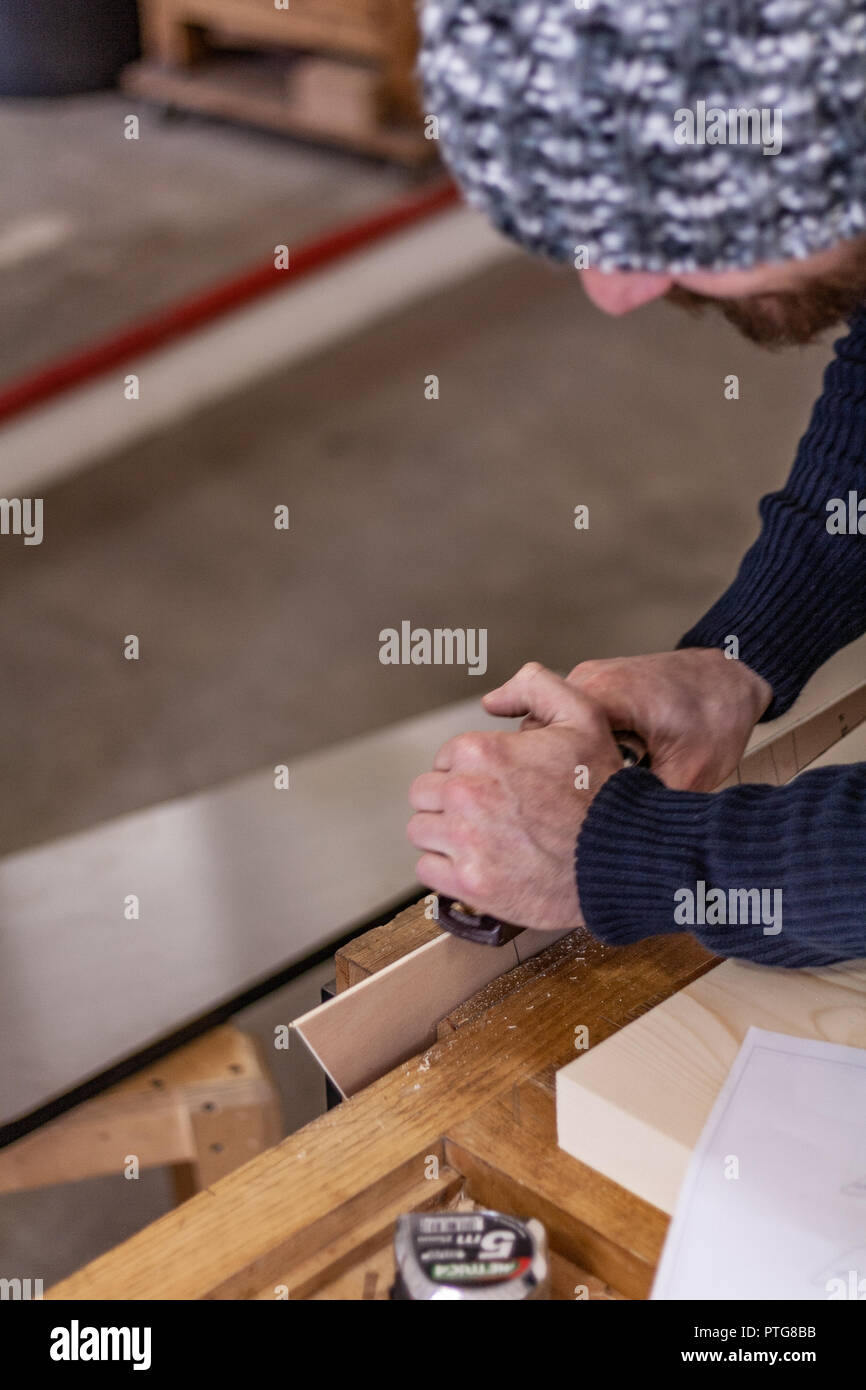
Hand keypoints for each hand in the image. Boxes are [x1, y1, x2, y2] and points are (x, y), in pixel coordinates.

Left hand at [407, 663, 622, 930]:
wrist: (624, 854)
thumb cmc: (604, 790)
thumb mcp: (583, 715)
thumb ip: (535, 687)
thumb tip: (493, 699)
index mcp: (481, 752)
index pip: (443, 759)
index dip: (467, 770)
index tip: (492, 784)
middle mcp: (466, 794)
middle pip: (425, 795)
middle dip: (449, 801)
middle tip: (482, 813)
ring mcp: (465, 841)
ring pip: (421, 832)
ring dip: (443, 835)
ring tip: (478, 839)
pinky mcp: (470, 883)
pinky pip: (427, 870)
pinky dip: (445, 869)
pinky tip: (474, 864)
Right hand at [556, 648, 771, 790]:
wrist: (734, 677)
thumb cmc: (719, 713)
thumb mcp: (690, 771)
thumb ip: (645, 802)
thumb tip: (618, 835)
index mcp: (605, 695)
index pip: (540, 737)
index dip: (545, 777)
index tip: (552, 805)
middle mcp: (588, 679)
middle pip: (537, 733)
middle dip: (547, 770)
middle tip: (566, 805)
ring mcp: (588, 678)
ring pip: (549, 726)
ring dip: (559, 757)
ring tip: (581, 788)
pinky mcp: (595, 685)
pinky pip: (566, 718)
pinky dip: (572, 744)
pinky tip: (592, 768)